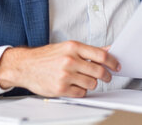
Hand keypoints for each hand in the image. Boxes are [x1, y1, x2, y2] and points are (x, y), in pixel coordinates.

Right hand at [0, 41, 120, 97]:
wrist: (24, 66)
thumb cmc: (45, 57)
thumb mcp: (67, 47)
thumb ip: (88, 50)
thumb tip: (107, 50)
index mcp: (72, 47)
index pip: (101, 55)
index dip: (112, 62)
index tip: (116, 66)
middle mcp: (69, 60)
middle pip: (99, 71)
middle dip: (106, 76)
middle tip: (107, 77)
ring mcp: (65, 75)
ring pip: (91, 84)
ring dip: (91, 84)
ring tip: (83, 80)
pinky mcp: (61, 88)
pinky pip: (81, 93)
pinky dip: (81, 92)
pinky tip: (75, 86)